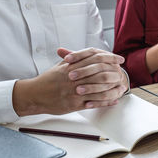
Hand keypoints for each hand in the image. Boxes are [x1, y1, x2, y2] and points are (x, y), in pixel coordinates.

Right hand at [12, 48, 128, 116]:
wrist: (34, 94)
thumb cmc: (48, 80)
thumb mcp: (60, 66)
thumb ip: (74, 59)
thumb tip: (87, 53)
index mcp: (71, 66)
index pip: (94, 59)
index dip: (109, 58)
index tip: (118, 59)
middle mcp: (74, 78)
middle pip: (99, 73)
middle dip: (113, 73)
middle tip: (123, 73)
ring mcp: (75, 92)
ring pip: (98, 89)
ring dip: (112, 89)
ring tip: (122, 88)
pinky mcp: (74, 104)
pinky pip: (93, 103)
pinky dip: (105, 102)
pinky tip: (114, 101)